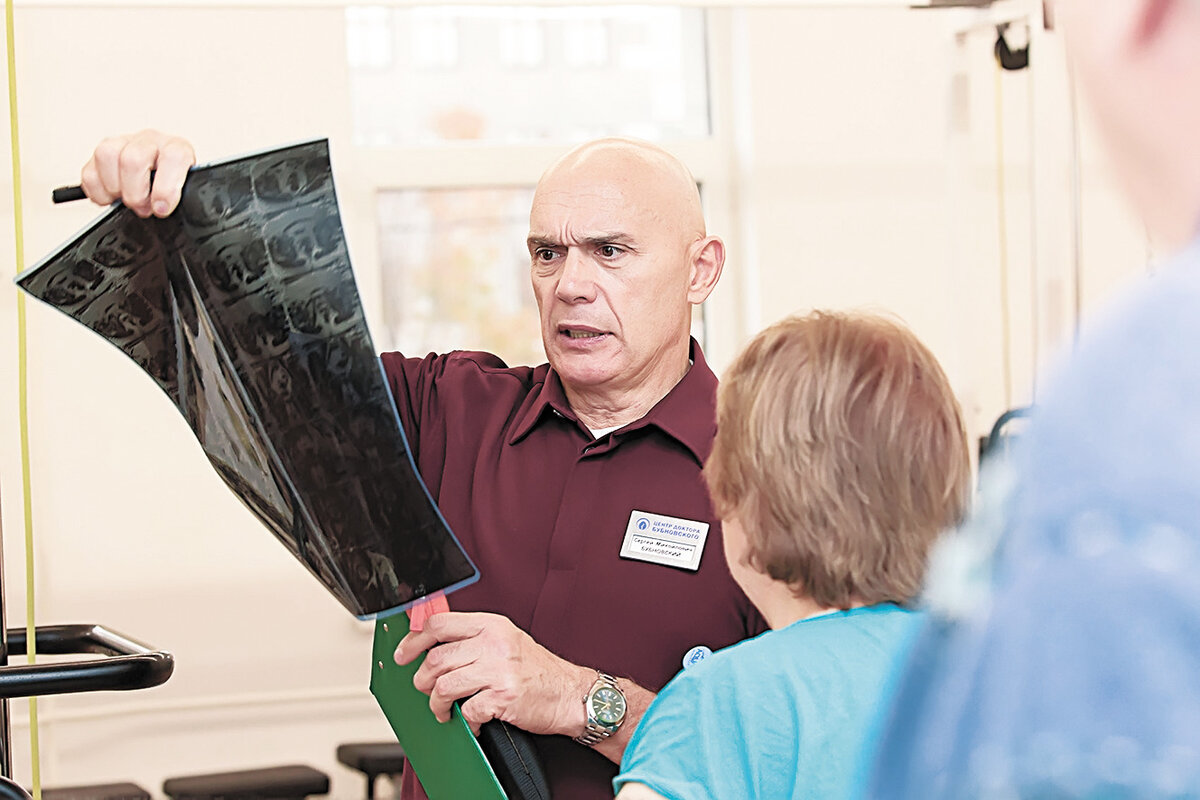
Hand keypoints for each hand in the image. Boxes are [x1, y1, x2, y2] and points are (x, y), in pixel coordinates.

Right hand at [80, 129, 195, 217]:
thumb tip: (165, 210)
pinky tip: (112, 197)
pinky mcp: (101, 154)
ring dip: (115, 188)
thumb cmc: (175, 184)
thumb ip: (183, 200)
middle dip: (136, 193)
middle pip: (133, 159)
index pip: (173, 157)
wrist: (163, 176)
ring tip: (126, 200)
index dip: (165, 188)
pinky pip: (89, 171)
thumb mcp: (187, 191)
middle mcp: (149, 141)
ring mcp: (123, 143)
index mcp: (176, 148)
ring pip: (107, 156)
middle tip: (143, 208)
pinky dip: (97, 192)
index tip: (161, 208)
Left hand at [393, 611, 588, 736]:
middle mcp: (493, 644)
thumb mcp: (506, 641)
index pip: (439, 624)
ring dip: (438, 704)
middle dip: (423, 681)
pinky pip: (467, 711)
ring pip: (444, 687)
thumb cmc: (538, 670)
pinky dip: (465, 722)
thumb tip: (434, 645)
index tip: (404, 654)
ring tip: (445, 710)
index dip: (414, 640)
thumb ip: (474, 638)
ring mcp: (498, 670)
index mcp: (491, 625)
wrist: (571, 693)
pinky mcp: (503, 697)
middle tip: (427, 690)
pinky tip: (473, 722)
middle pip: (436, 659)